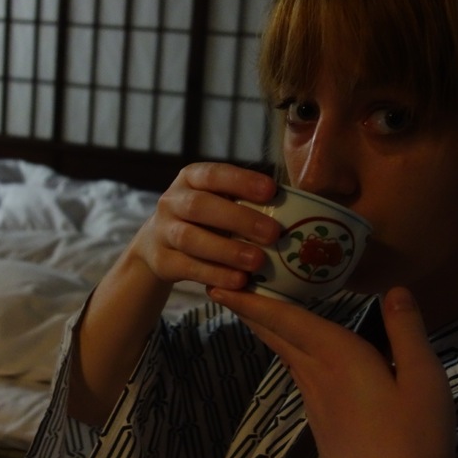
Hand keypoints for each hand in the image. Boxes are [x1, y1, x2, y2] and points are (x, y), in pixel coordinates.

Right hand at [68, 163, 279, 425]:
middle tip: (274, 233)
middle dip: (238, 219)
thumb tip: (300, 205)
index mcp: (191, 178)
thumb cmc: (205, 219)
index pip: (214, 174)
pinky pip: (188, 267)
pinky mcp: (163, 261)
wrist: (158, 246)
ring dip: (226, 250)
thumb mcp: (218, 201)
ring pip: (191, 239)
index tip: (272, 190)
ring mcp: (163, 231)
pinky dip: (215, 274)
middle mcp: (172, 201)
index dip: (242, 181)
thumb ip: (246, 200)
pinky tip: (239, 282)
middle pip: (200, 206)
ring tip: (258, 262)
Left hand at [208, 286, 454, 457]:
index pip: (287, 319)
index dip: (253, 300)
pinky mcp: (321, 424)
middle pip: (277, 336)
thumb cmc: (414, 443)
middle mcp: (317, 376)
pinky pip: (299, 375)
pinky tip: (298, 355)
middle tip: (224, 288)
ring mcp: (315, 403)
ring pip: (285, 356)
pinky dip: (288, 353)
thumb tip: (394, 289)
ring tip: (255, 312)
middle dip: (250, 311)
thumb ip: (407, 332)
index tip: (219, 285)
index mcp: (339, 357)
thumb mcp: (425, 380)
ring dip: (267, 331)